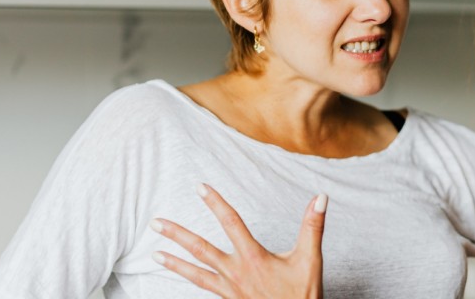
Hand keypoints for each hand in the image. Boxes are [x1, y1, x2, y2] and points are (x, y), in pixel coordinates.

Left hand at [150, 183, 326, 298]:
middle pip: (201, 249)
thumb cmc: (302, 295)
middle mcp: (236, 272)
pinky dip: (191, 281)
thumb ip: (312, 226)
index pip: (231, 222)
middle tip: (155, 223)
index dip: (215, 203)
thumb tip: (319, 198)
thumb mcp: (310, 259)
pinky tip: (183, 278)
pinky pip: (204, 288)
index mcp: (254, 258)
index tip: (200, 187)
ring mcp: (230, 289)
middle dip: (177, 235)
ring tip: (155, 254)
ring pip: (195, 273)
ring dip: (174, 262)